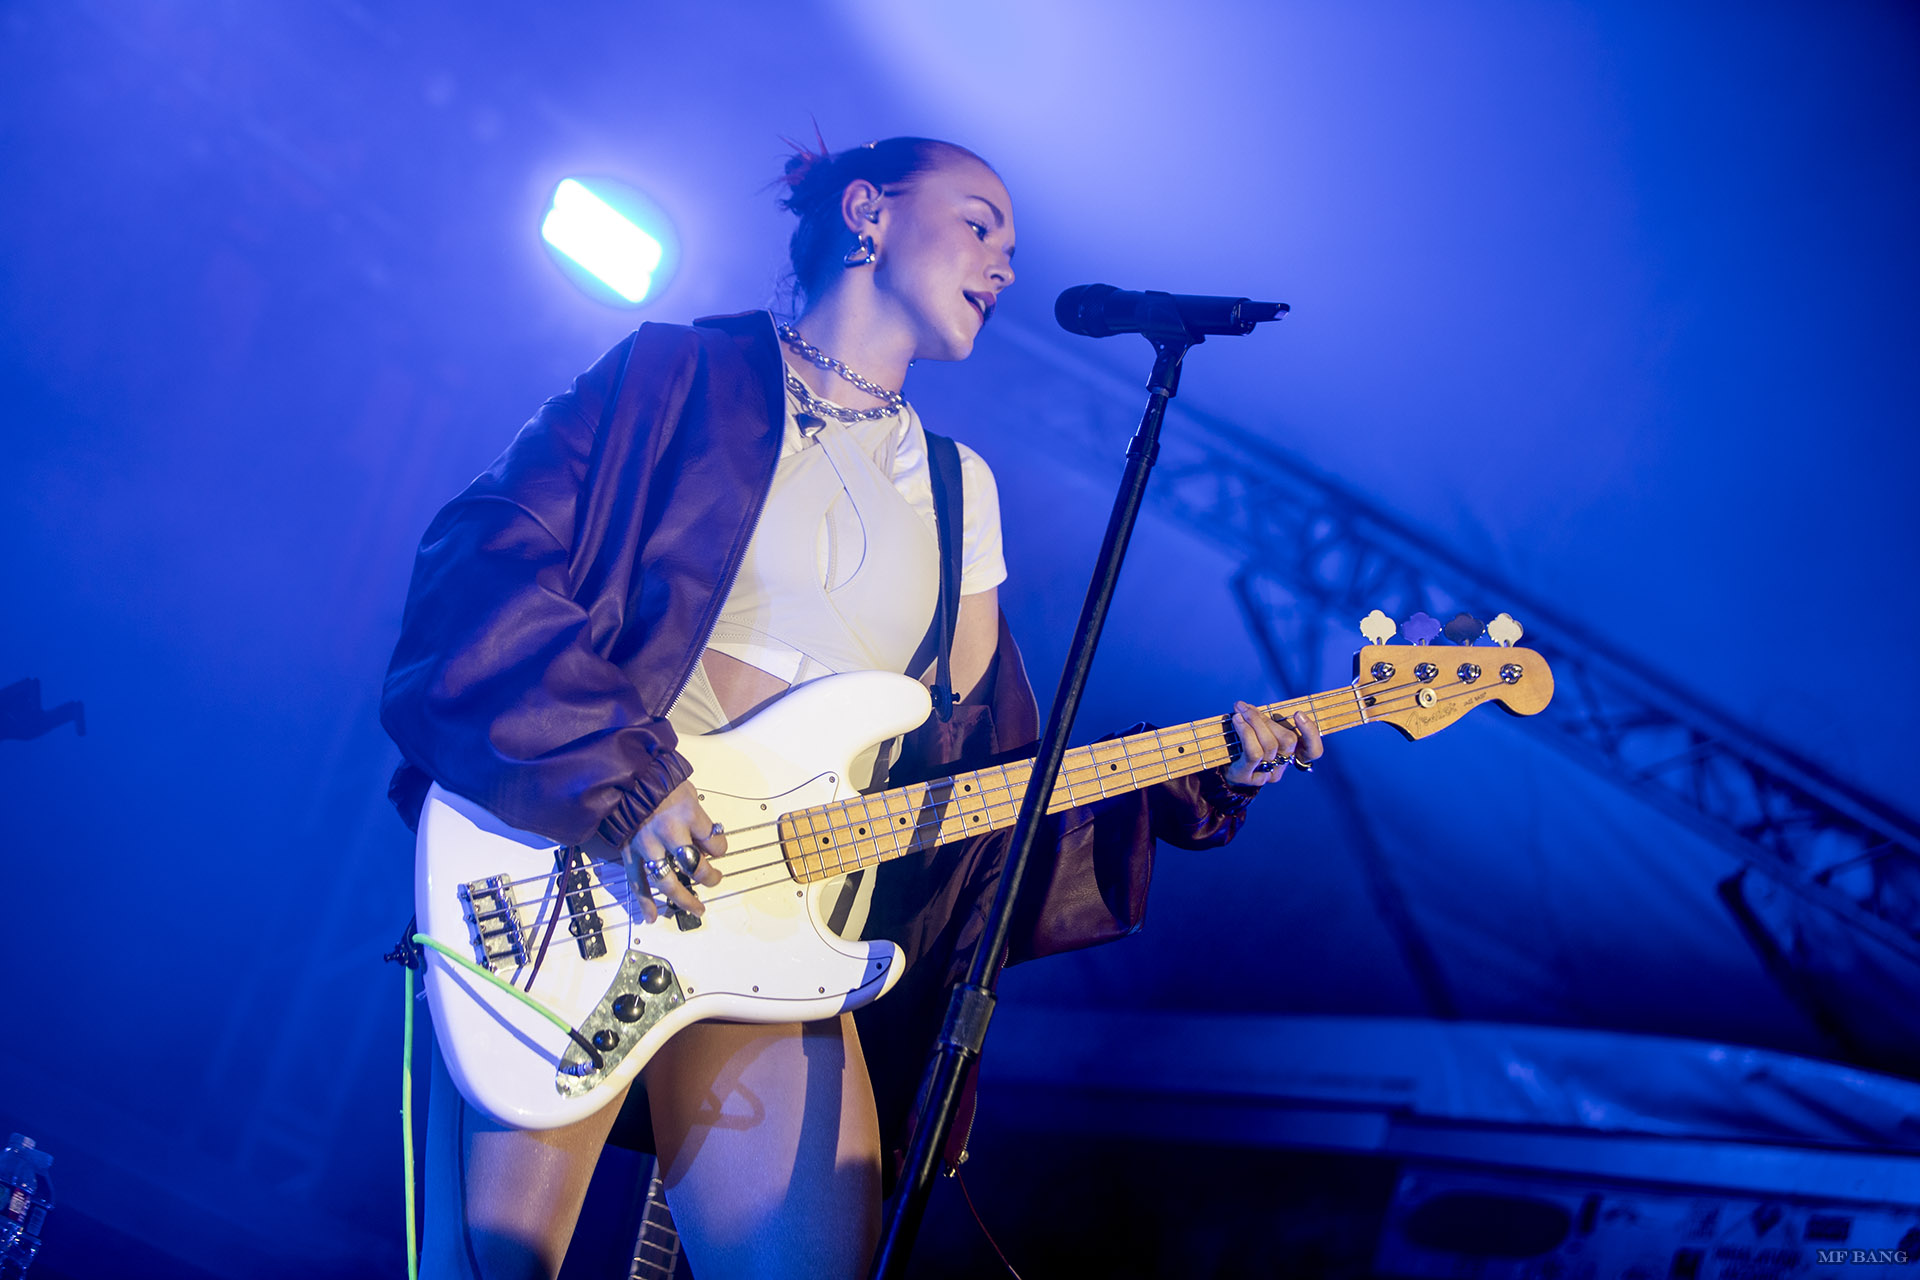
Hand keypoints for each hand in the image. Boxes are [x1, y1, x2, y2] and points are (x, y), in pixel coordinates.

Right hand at [619, 779, 724, 920]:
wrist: (624, 776)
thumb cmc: (657, 780)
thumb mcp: (687, 791)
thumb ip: (698, 816)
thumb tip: (706, 841)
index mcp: (688, 813)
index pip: (714, 842)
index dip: (721, 849)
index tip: (718, 850)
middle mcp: (670, 832)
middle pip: (695, 866)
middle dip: (709, 877)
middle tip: (714, 879)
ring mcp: (648, 845)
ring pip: (668, 882)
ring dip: (684, 899)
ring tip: (697, 908)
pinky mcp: (630, 852)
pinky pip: (637, 881)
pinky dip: (644, 902)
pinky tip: (653, 917)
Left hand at [1222, 700, 1323, 788]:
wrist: (1222, 770)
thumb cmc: (1241, 746)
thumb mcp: (1257, 733)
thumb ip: (1263, 723)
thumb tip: (1251, 708)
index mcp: (1290, 756)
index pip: (1313, 751)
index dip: (1311, 733)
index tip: (1298, 713)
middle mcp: (1281, 767)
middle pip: (1289, 741)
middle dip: (1267, 720)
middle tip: (1247, 708)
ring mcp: (1266, 774)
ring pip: (1270, 744)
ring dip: (1254, 721)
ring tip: (1239, 709)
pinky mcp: (1248, 776)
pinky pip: (1253, 752)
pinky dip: (1246, 731)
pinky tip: (1237, 719)